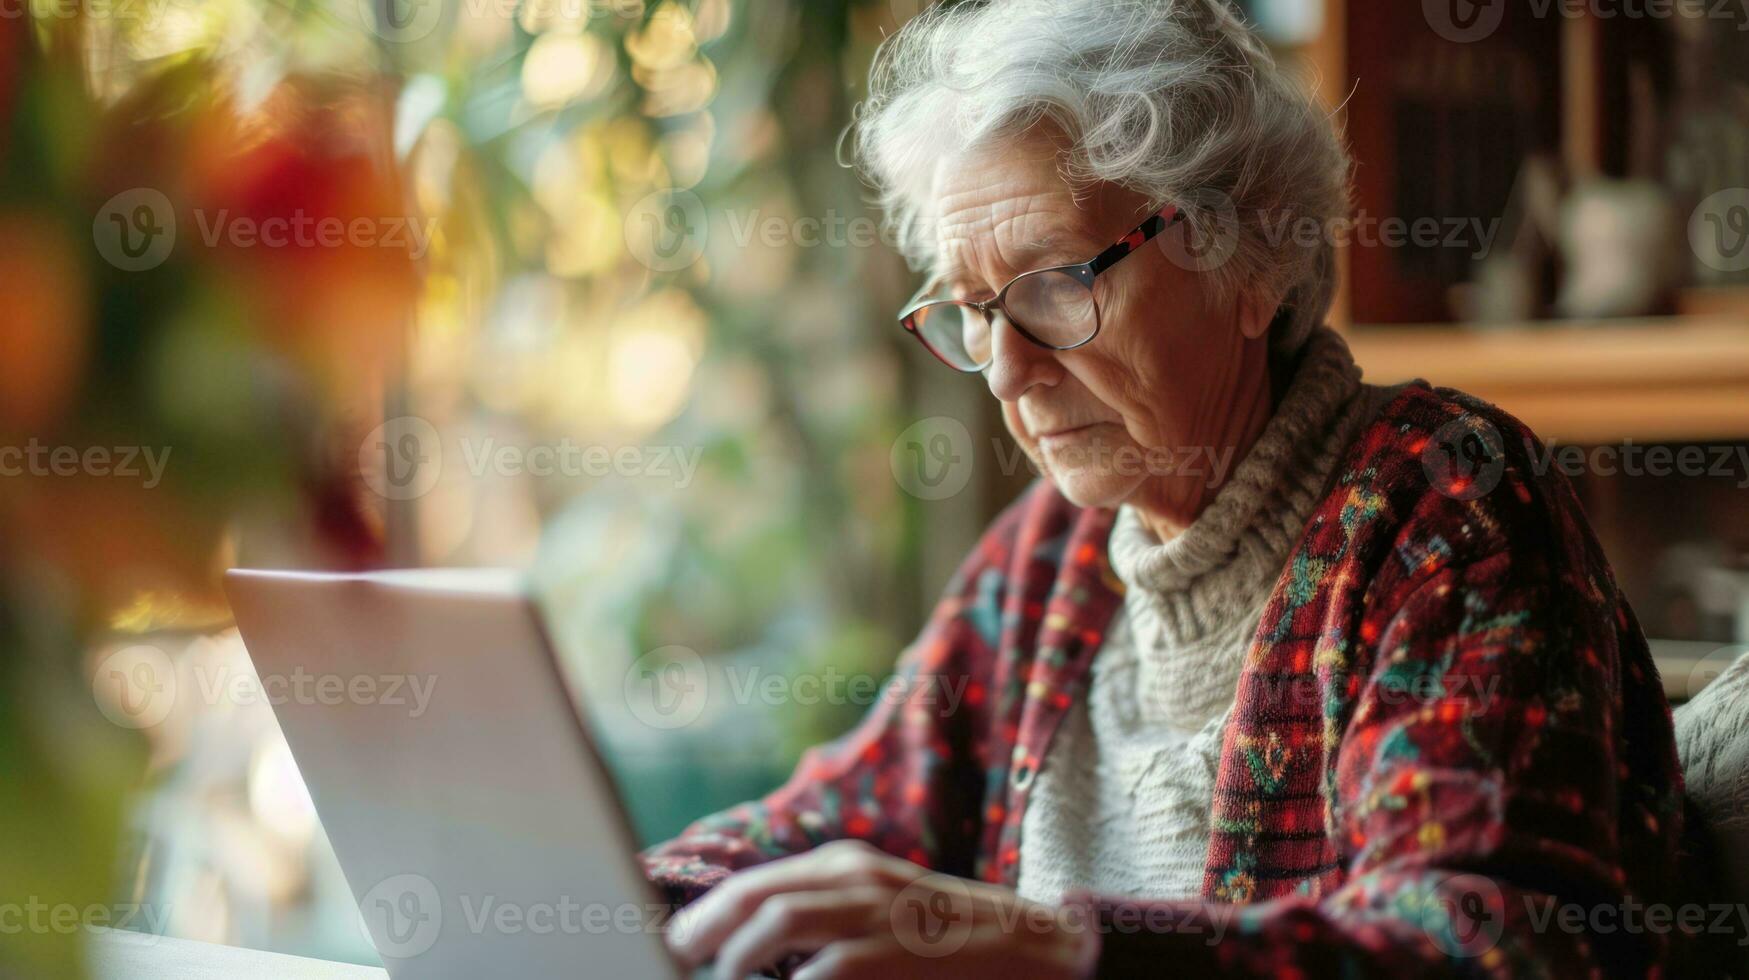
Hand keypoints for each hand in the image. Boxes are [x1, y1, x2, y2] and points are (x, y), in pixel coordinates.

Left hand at [664, 839, 1096, 979]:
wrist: (1036, 948)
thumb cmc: (949, 939)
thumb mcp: (884, 907)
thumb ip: (827, 913)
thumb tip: (752, 944)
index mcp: (848, 865)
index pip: (758, 881)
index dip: (709, 911)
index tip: (678, 940)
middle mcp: (857, 877)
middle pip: (756, 895)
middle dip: (705, 929)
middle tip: (676, 958)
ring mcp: (878, 913)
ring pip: (780, 922)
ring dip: (737, 957)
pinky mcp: (896, 953)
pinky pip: (826, 970)